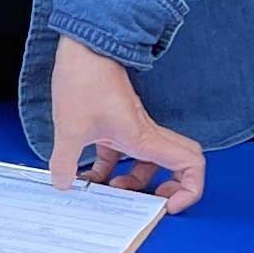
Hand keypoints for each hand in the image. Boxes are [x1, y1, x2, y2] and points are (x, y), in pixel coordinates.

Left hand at [48, 36, 203, 212]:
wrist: (82, 46)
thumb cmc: (84, 79)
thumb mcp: (70, 128)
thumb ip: (66, 161)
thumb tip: (62, 184)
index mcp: (144, 137)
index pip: (191, 165)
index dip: (190, 190)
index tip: (168, 206)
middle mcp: (145, 134)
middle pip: (176, 166)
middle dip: (167, 188)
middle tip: (145, 202)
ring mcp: (132, 128)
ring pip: (146, 161)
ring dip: (133, 180)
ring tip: (106, 190)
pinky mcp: (115, 123)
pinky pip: (122, 152)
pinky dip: (109, 167)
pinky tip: (86, 175)